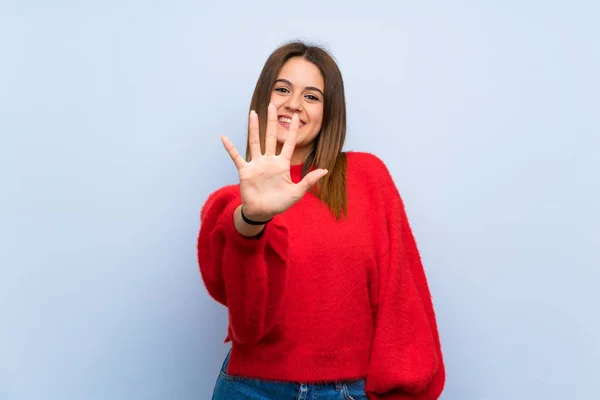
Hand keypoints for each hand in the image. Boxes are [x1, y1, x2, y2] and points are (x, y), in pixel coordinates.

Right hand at [220, 103, 327, 220]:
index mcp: (282, 164)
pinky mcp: (245, 171)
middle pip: (271, 136)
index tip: (296, 116)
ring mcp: (256, 164)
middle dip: (272, 121)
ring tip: (253, 113)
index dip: (292, 131)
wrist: (262, 212)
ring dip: (253, 128)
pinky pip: (237, 157)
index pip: (288, 144)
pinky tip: (224, 137)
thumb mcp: (296, 192)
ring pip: (255, 142)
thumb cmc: (279, 203)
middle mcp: (269, 161)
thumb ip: (309, 180)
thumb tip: (325, 170)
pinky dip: (230, 148)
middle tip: (272, 105)